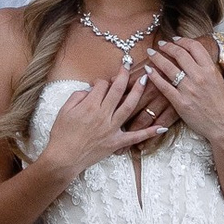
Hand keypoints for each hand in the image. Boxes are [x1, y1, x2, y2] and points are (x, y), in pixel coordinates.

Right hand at [39, 67, 171, 180]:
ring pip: (129, 107)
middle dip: (124, 75)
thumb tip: (90, 90)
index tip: (100, 82)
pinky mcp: (116, 142)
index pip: (101, 85)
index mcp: (90, 106)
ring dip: (138, 92)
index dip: (101, 80)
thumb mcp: (64, 110)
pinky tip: (162, 127)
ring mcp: (112, 129)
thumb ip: (78, 96)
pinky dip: (149, 132)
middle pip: (117, 90)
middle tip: (129, 65)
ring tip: (146, 79)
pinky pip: (135, 137)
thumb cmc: (61, 134)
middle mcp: (103, 115)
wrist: (63, 158)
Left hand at [140, 33, 223, 147]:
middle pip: (179, 54)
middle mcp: (199, 76)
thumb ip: (207, 70)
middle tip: (160, 44)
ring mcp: (189, 89)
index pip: (194, 47)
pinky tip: (148, 71)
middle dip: (167, 46)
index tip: (175, 39)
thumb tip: (195, 61)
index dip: (182, 41)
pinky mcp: (180, 102)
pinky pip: (164, 86)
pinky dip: (154, 77)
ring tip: (151, 54)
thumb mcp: (219, 82)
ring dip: (157, 58)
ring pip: (168, 67)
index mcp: (210, 69)